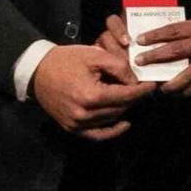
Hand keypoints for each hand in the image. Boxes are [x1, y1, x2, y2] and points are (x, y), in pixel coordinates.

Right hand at [29, 35, 149, 137]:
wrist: (37, 71)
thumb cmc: (66, 60)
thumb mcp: (94, 55)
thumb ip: (118, 67)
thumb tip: (135, 82)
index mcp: (90, 95)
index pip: (125, 96)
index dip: (142, 91)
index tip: (153, 85)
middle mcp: (84, 114)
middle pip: (120, 109)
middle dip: (134, 98)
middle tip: (144, 89)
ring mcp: (77, 124)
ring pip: (111, 120)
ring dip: (125, 110)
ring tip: (133, 98)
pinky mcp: (72, 129)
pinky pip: (97, 135)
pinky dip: (112, 131)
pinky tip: (124, 123)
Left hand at [134, 17, 190, 92]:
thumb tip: (166, 39)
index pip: (173, 30)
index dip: (155, 35)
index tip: (140, 40)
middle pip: (175, 50)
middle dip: (155, 57)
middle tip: (139, 62)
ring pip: (186, 73)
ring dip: (170, 82)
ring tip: (159, 87)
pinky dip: (186, 91)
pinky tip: (177, 94)